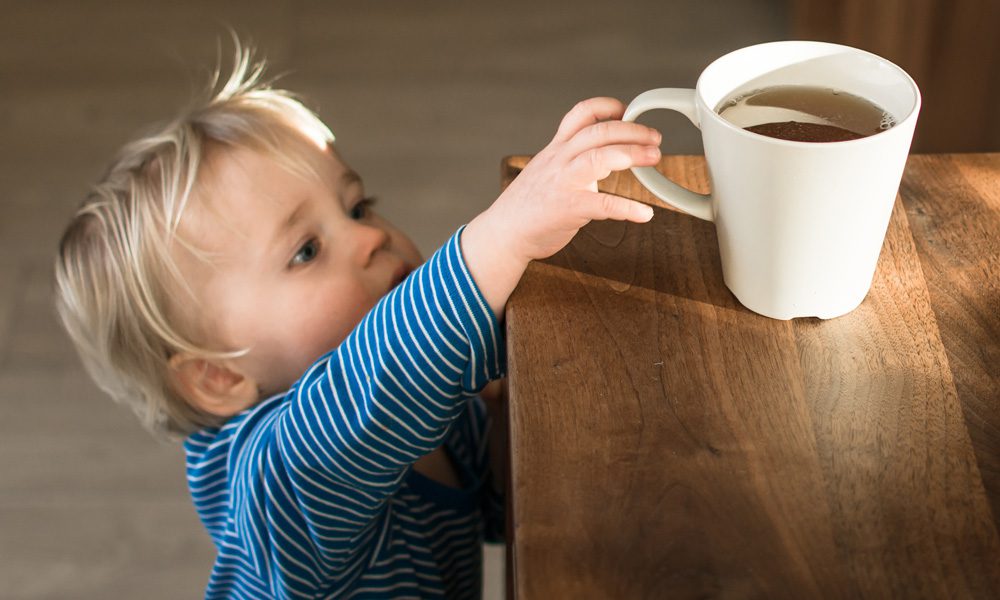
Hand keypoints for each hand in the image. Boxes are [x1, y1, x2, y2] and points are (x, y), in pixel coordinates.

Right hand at [490, 97, 660, 261]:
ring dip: (631, 154)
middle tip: (655, 138)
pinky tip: (645, 213)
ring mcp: (563, 183)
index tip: (628, 111)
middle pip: (598, 132)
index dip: (607, 107)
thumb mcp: (547, 170)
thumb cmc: (528, 205)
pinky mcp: (567, 209)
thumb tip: (606, 156)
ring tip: (654, 157)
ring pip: (598, 157)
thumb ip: (572, 160)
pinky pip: (602, 205)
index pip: (581, 114)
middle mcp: (559, 160)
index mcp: (556, 149)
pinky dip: (627, 208)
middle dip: (632, 130)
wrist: (504, 233)